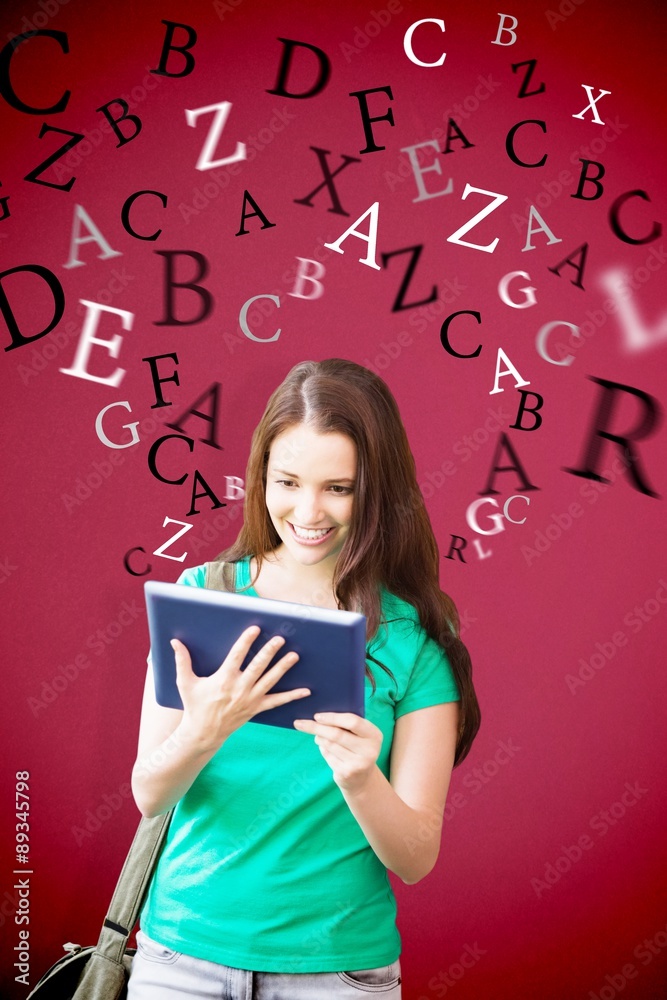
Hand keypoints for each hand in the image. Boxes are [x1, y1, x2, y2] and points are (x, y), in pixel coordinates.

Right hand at [172, 628, 308, 750]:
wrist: (203, 733)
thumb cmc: (194, 706)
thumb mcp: (185, 683)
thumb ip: (182, 661)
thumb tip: (175, 642)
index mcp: (223, 680)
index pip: (237, 656)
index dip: (246, 641)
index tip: (255, 628)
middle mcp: (239, 688)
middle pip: (258, 666)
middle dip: (270, 652)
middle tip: (281, 638)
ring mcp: (250, 699)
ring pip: (270, 681)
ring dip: (283, 668)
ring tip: (295, 655)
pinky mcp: (256, 709)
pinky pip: (277, 702)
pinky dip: (292, 696)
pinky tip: (305, 690)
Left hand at [293, 712, 382, 793]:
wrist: (362, 779)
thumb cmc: (358, 748)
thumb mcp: (361, 735)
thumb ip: (348, 724)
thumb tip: (320, 715)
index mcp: (374, 735)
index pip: (353, 722)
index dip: (333, 718)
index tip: (317, 716)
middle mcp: (369, 750)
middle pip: (337, 734)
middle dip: (316, 727)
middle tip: (300, 723)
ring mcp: (358, 763)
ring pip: (329, 745)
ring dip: (319, 738)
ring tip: (317, 735)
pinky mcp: (346, 773)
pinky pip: (328, 755)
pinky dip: (322, 749)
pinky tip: (324, 747)